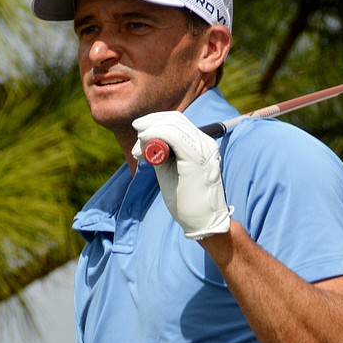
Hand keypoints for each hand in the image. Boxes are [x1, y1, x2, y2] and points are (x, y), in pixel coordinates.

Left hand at [132, 111, 231, 238]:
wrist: (205, 223)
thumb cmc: (188, 202)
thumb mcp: (171, 172)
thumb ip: (162, 155)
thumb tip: (147, 141)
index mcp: (202, 145)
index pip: (179, 122)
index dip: (156, 121)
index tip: (140, 132)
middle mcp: (206, 143)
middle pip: (175, 119)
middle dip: (151, 122)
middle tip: (137, 133)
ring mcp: (203, 149)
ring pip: (173, 125)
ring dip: (150, 132)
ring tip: (137, 150)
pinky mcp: (196, 158)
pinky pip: (173, 136)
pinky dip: (155, 135)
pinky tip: (144, 142)